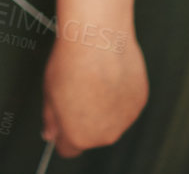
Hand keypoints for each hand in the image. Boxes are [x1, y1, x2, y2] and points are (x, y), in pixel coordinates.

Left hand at [42, 30, 147, 156]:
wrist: (97, 40)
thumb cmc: (71, 63)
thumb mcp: (48, 92)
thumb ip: (51, 118)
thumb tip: (50, 133)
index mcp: (79, 136)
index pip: (68, 149)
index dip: (62, 133)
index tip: (61, 120)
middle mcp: (105, 135)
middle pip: (91, 135)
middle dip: (83, 119)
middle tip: (76, 91)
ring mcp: (125, 120)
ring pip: (110, 119)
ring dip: (103, 106)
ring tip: (94, 79)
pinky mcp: (139, 102)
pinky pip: (125, 104)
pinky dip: (118, 93)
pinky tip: (109, 74)